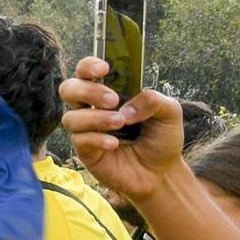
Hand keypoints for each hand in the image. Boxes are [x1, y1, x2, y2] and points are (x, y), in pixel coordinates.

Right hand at [59, 57, 185, 203]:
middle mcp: (92, 108)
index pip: (86, 72)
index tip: (103, 69)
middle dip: (87, 90)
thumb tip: (126, 108)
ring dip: (95, 117)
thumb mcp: (170, 113)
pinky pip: (79, 140)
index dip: (88, 66)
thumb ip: (154, 100)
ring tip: (120, 123)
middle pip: (68, 89)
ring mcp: (86, 130)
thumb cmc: (161, 140)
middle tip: (113, 100)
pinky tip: (115, 143)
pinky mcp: (85, 151)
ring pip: (70, 117)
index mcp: (109, 92)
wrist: (162, 173)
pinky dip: (97, 139)